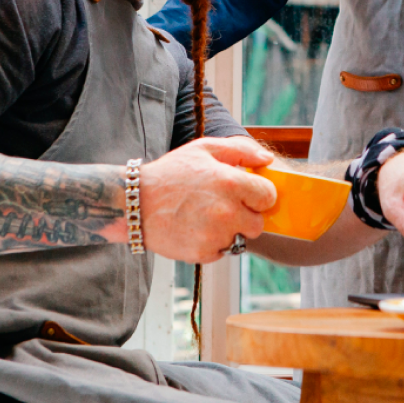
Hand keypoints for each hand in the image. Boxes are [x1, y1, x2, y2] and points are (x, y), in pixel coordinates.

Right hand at [140, 137, 275, 262]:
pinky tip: (195, 228)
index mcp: (232, 183)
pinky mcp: (202, 253)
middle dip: (246, 216)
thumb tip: (268, 159)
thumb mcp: (205, 149)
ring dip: (229, 231)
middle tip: (226, 207)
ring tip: (206, 216)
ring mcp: (215, 235)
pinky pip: (221, 251)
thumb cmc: (171, 173)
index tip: (248, 193)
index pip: (269, 196)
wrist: (134, 204)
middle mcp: (228, 211)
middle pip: (258, 224)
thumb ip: (242, 150)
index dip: (260, 194)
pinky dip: (212, 243)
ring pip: (239, 239)